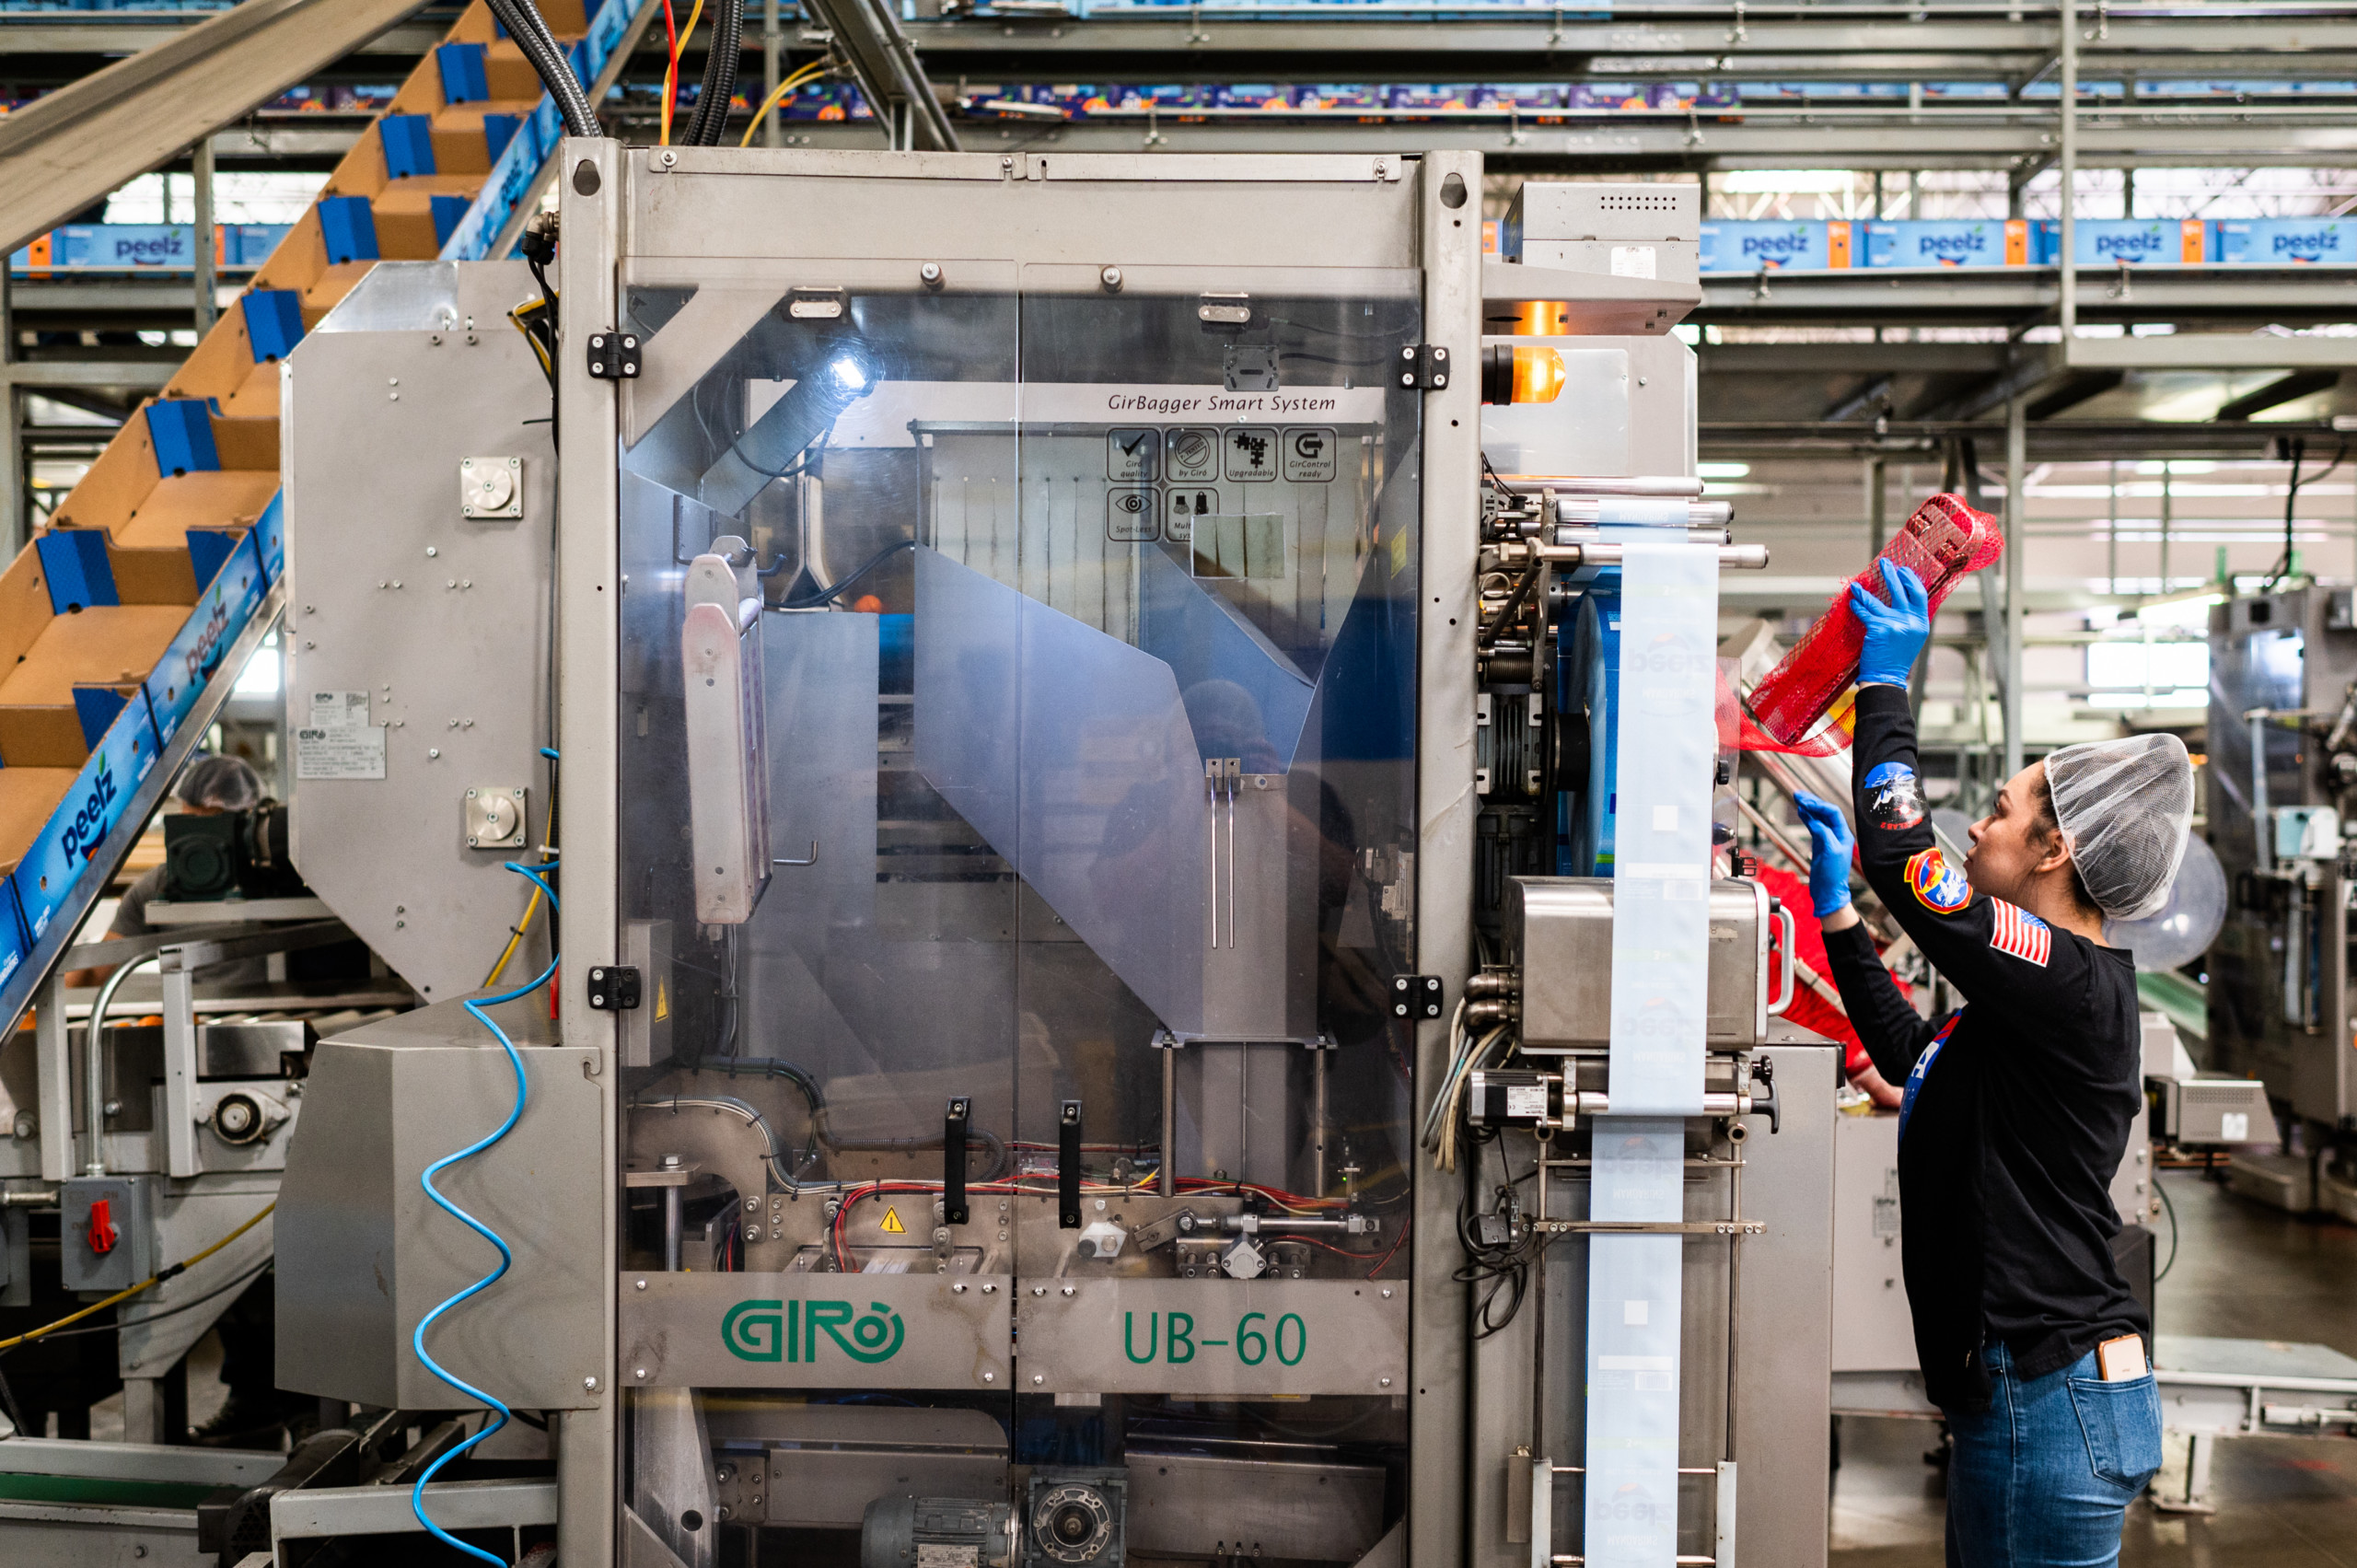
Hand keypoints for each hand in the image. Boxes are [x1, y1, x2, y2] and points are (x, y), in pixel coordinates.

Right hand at [1793, 792, 1855, 916]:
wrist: (1828, 892)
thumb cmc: (1833, 876)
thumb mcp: (1830, 852)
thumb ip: (1824, 834)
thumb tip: (1815, 821)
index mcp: (1844, 835)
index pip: (1833, 813)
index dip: (1819, 806)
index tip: (1806, 802)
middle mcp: (1837, 834)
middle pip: (1825, 812)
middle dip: (1812, 802)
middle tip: (1799, 795)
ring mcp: (1828, 839)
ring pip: (1818, 818)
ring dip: (1808, 808)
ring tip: (1798, 799)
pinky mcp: (1819, 844)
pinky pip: (1813, 826)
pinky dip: (1806, 818)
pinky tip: (1801, 812)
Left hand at [1849, 559, 1930, 688]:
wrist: (1887, 677)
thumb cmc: (1897, 657)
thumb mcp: (1912, 637)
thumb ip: (1909, 618)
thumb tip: (1901, 597)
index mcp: (1921, 623)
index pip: (1919, 594)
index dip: (1910, 580)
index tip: (1902, 570)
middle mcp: (1911, 622)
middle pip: (1900, 591)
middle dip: (1891, 574)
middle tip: (1884, 563)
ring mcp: (1894, 624)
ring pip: (1876, 602)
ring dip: (1864, 592)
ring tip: (1857, 586)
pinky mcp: (1878, 629)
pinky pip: (1865, 613)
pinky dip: (1858, 606)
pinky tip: (1853, 602)